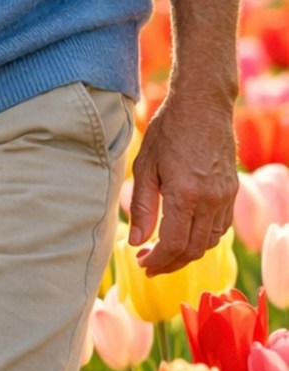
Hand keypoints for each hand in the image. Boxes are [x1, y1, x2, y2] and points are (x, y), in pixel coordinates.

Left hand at [129, 88, 237, 275]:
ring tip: (164, 251)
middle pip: (194, 249)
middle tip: (149, 264)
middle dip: (171, 263)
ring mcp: (226, 196)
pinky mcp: (233, 191)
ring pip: (209, 241)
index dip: (158, 261)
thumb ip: (143, 207)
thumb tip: (137, 242)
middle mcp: (211, 200)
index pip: (174, 244)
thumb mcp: (145, 166)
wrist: (203, 106)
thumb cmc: (169, 131)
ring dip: (188, 252)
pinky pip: (221, 226)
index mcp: (186, 194)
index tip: (143, 264)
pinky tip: (185, 232)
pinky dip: (203, 237)